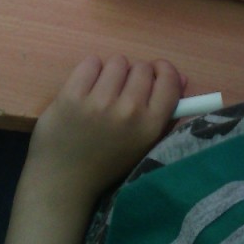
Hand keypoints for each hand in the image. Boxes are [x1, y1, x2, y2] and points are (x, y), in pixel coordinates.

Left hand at [27, 54, 184, 201]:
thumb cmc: (107, 163)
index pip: (169, 79)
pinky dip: (90, 72)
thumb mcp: (144, 144)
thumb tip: (180, 77)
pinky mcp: (72, 95)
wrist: (63, 181)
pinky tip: (86, 90)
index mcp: (150, 126)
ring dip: (112, 73)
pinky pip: (91, 62)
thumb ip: (166, 112)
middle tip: (122, 93)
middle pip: (142, 67)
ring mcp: (99, 102)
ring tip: (102, 92)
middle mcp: (129, 111)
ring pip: (118, 62)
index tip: (154, 74)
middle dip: (135, 76)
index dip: (163, 71)